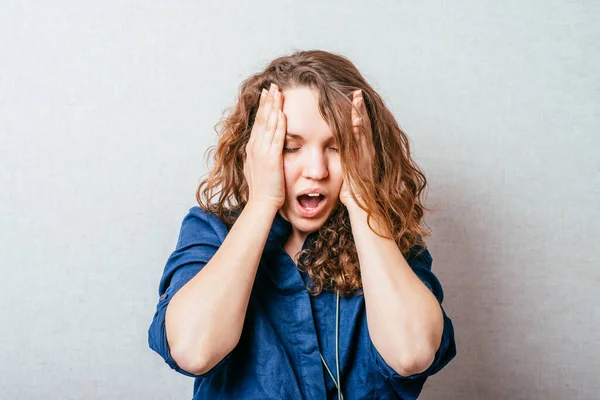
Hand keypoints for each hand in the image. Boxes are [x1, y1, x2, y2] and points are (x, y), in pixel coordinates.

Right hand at [244, 83, 286, 209]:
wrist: (261, 203)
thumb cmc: (263, 189)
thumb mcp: (256, 168)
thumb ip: (256, 156)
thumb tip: (254, 149)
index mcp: (252, 148)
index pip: (258, 122)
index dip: (263, 107)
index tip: (267, 94)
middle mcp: (254, 147)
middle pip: (262, 118)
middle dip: (267, 101)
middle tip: (272, 85)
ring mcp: (261, 152)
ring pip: (268, 124)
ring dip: (273, 107)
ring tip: (278, 92)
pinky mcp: (271, 159)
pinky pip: (276, 138)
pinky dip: (278, 124)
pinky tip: (282, 113)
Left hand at [339, 89, 373, 207]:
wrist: (365, 208)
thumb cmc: (355, 197)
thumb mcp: (350, 179)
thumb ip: (347, 170)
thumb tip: (340, 169)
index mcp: (362, 154)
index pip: (359, 129)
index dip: (357, 114)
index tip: (353, 100)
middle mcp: (366, 153)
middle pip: (364, 125)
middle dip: (360, 109)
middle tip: (356, 91)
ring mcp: (366, 156)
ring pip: (363, 131)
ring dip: (359, 114)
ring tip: (356, 98)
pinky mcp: (363, 162)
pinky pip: (360, 144)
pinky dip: (359, 131)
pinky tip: (356, 119)